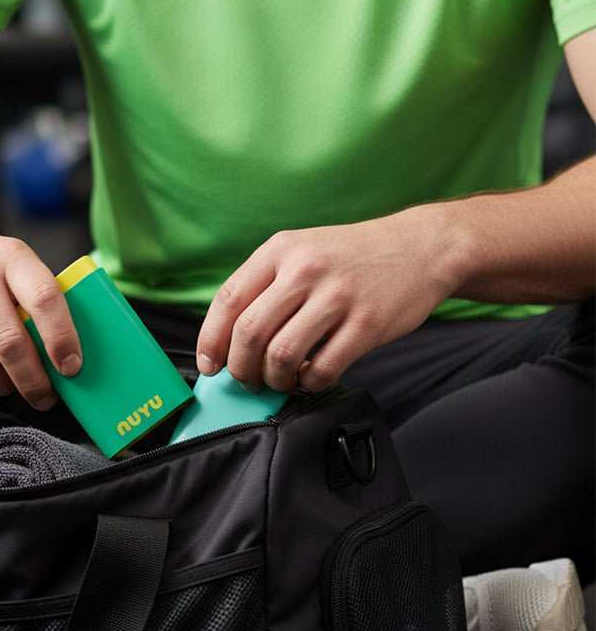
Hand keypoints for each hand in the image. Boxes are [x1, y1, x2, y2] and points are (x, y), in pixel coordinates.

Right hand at [0, 224, 80, 409]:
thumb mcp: (13, 262)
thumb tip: (68, 355)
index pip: (44, 299)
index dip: (62, 338)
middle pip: (10, 343)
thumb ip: (38, 299)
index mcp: (10, 256)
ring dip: (4, 386)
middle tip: (44, 396)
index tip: (71, 367)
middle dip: (33, 380)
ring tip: (12, 385)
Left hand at [195, 207, 464, 391]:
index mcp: (280, 250)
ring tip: (281, 380)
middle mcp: (305, 269)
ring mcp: (337, 296)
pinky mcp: (367, 323)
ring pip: (281, 355)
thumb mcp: (302, 251)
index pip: (228, 301)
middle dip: (241, 368)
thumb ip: (265, 287)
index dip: (211, 341)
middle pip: (249, 333)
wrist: (421, 247)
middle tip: (248, 379)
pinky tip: (312, 378)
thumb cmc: (351, 258)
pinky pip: (323, 369)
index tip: (210, 366)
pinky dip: (310, 383)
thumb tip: (227, 341)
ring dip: (274, 380)